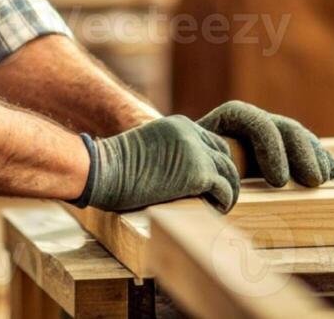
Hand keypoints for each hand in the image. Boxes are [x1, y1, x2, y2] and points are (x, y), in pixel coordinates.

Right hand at [87, 115, 240, 213]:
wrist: (104, 170)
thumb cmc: (114, 167)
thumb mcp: (146, 148)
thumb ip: (166, 152)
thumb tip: (172, 175)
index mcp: (179, 124)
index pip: (210, 140)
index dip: (214, 160)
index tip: (211, 179)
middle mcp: (191, 133)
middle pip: (224, 153)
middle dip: (225, 173)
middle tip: (220, 193)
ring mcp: (197, 152)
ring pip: (229, 171)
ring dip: (228, 189)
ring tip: (221, 204)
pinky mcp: (198, 173)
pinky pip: (225, 189)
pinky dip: (224, 201)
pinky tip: (216, 210)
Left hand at [197, 101, 333, 187]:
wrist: (188, 167)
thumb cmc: (188, 168)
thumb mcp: (192, 164)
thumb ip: (205, 169)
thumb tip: (216, 187)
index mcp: (228, 118)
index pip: (254, 120)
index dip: (271, 147)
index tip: (278, 181)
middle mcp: (252, 121)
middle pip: (283, 127)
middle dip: (301, 153)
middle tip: (313, 182)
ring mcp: (270, 133)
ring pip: (299, 136)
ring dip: (315, 157)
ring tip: (323, 180)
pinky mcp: (282, 149)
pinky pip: (308, 148)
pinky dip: (321, 160)